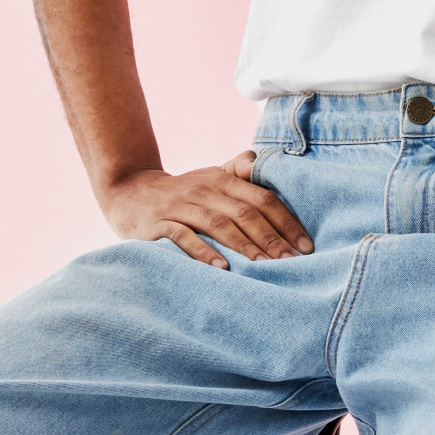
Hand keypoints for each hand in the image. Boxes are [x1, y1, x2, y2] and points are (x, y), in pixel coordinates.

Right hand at [100, 151, 312, 269]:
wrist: (128, 192)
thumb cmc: (183, 192)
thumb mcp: (212, 177)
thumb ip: (241, 172)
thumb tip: (268, 166)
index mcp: (223, 178)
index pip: (263, 198)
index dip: (286, 221)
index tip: (306, 246)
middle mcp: (205, 189)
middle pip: (246, 212)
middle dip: (272, 238)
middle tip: (292, 262)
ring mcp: (181, 205)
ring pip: (219, 224)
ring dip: (245, 246)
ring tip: (265, 267)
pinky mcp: (159, 222)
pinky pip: (183, 236)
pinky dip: (203, 252)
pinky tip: (222, 268)